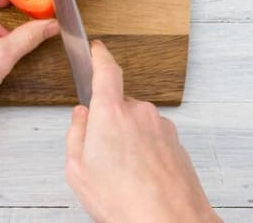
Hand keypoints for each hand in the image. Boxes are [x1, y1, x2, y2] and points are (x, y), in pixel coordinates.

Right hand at [65, 41, 220, 222]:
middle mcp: (140, 112)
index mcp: (111, 112)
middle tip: (100, 155)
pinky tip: (139, 180)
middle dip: (108, 123)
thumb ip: (75, 134)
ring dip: (128, 142)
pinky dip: (145, 155)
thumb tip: (81, 116)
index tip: (95, 49)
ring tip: (123, 176)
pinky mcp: (176, 144)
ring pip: (136, 125)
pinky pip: (153, 140)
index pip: (106, 70)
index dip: (99, 55)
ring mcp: (162, 127)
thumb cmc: (124, 202)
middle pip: (118, 104)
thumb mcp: (78, 170)